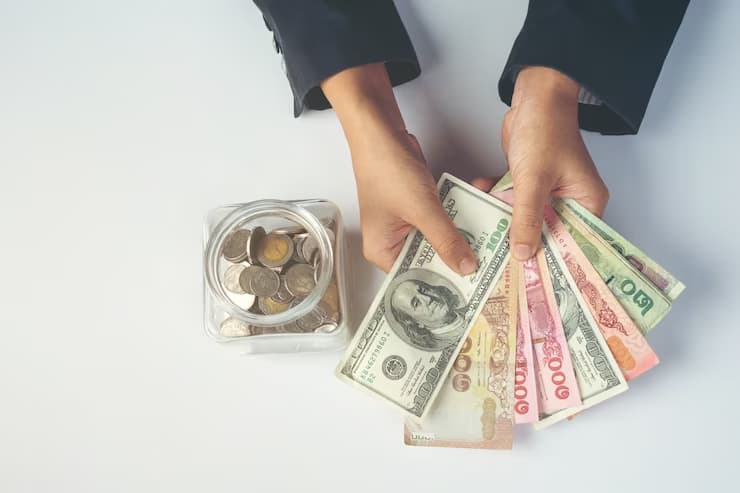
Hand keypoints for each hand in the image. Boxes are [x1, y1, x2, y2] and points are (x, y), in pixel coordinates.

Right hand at [353, 130, 477, 273]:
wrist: (381, 132)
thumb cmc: (386, 169)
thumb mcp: (422, 209)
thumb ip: (446, 240)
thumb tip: (466, 267)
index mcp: (382, 250)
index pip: (414, 278)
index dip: (441, 284)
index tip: (470, 290)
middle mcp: (392, 241)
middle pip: (429, 261)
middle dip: (456, 258)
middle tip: (488, 267)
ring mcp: (406, 224)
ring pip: (439, 239)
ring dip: (462, 236)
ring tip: (489, 242)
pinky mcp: (418, 208)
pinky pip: (442, 221)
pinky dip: (458, 217)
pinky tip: (479, 216)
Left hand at [486, 67, 609, 260]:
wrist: (533, 96)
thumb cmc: (545, 131)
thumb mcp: (534, 180)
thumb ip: (526, 218)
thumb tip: (523, 254)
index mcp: (587, 202)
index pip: (574, 243)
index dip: (554, 263)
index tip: (534, 283)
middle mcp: (571, 201)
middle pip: (548, 234)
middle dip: (524, 246)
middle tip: (502, 270)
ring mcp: (548, 192)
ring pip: (525, 219)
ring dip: (504, 223)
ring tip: (483, 242)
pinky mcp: (528, 183)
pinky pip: (512, 202)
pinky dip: (496, 201)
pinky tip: (478, 200)